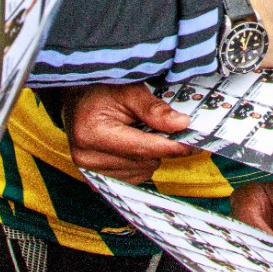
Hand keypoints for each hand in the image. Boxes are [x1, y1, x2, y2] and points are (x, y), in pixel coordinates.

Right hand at [64, 84, 198, 182]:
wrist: (77, 100)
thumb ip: (154, 109)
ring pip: (142, 172)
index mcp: (92, 133)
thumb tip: (182, 124)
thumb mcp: (129, 90)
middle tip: (157, 124)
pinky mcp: (96, 182)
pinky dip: (139, 162)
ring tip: (137, 131)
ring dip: (148, 154)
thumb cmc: (100, 91)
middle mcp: (87, 158)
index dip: (173, 145)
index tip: (195, 141)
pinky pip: (133, 177)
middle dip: (158, 144)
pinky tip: (132, 145)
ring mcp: (90, 173)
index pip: (143, 148)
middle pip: (145, 162)